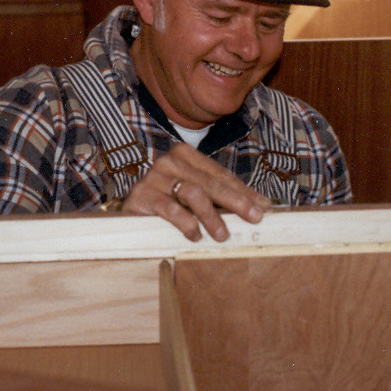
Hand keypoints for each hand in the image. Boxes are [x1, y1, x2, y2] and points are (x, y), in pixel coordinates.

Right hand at [121, 143, 271, 241]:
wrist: (126, 216)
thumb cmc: (166, 205)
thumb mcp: (194, 197)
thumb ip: (220, 197)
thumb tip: (260, 206)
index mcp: (184, 155)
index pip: (220, 174)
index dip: (244, 191)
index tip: (263, 206)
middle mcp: (168, 161)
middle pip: (210, 182)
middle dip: (236, 201)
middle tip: (254, 217)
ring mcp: (153, 177)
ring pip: (193, 192)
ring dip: (212, 215)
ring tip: (223, 235)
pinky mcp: (141, 196)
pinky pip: (170, 209)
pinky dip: (186, 223)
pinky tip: (195, 235)